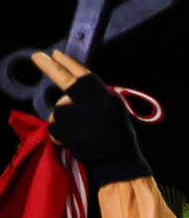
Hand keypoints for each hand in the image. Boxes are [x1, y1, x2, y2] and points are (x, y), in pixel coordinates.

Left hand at [29, 51, 151, 184]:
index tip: (56, 54)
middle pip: (66, 84)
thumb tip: (72, 96)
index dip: (69, 63)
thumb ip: (96, 101)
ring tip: (81, 135)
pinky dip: (60, 137)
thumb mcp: (115, 113)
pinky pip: (55, 129)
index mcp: (105, 96)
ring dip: (65, 122)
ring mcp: (76, 112)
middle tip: (38, 57)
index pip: (84, 74)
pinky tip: (73, 143)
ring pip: (60, 112)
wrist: (118, 163)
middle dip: (50, 67)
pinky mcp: (65, 127)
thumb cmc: (120, 141)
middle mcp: (90, 100)